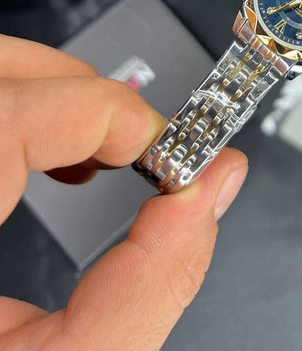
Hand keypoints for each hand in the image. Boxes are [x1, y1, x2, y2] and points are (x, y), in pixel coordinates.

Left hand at [0, 36, 246, 349]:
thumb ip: (152, 279)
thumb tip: (212, 186)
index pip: (7, 113)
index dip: (103, 113)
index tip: (160, 150)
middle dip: (79, 90)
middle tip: (136, 145)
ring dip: (56, 97)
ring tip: (100, 152)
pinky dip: (30, 118)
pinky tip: (56, 164)